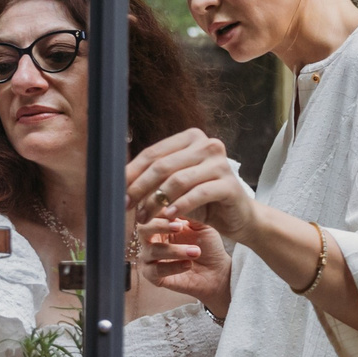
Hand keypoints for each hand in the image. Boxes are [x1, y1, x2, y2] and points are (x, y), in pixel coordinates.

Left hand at [128, 130, 259, 239]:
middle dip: (140, 188)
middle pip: (163, 166)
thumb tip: (118, 181)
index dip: (132, 173)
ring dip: (156, 202)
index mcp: (191, 138)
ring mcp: (220, 163)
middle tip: (128, 207)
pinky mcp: (229, 184)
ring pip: (177, 180)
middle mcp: (208, 145)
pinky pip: (197, 194)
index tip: (117, 192)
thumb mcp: (176, 186)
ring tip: (145, 218)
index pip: (153, 153)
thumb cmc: (204, 201)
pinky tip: (169, 217)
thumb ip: (155, 178)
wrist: (240, 217)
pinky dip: (179, 206)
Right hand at [137, 212, 233, 315]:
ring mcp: (150, 259)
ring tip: (196, 251)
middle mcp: (151, 240)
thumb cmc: (208, 245)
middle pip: (143, 228)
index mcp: (160, 224)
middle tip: (180, 226)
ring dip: (175, 250)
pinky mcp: (154, 277)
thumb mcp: (201, 224)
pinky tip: (188, 264)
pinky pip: (156, 271)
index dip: (162, 209)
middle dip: (160, 225)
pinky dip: (173, 267)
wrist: (217, 271)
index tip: (177, 207)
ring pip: (153, 251)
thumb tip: (177, 198)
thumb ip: (188, 211)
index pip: (152, 211)